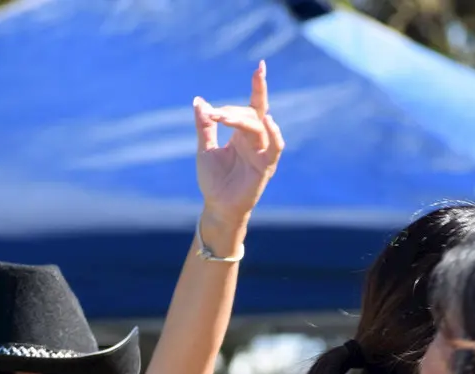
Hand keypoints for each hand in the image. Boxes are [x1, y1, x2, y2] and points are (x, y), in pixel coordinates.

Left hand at [194, 61, 284, 230]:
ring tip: (224, 117)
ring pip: (258, 126)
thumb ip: (205, 125)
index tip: (260, 65)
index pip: (253, 104)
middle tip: (213, 116)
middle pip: (251, 114)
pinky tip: (267, 121)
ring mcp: (263, 152)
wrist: (217, 206)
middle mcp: (255, 140)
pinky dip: (273, 134)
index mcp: (242, 133)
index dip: (258, 85)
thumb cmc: (214, 180)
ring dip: (242, 119)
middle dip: (231, 111)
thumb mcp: (205, 148)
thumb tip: (199, 101)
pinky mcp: (266, 167)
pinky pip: (275, 147)